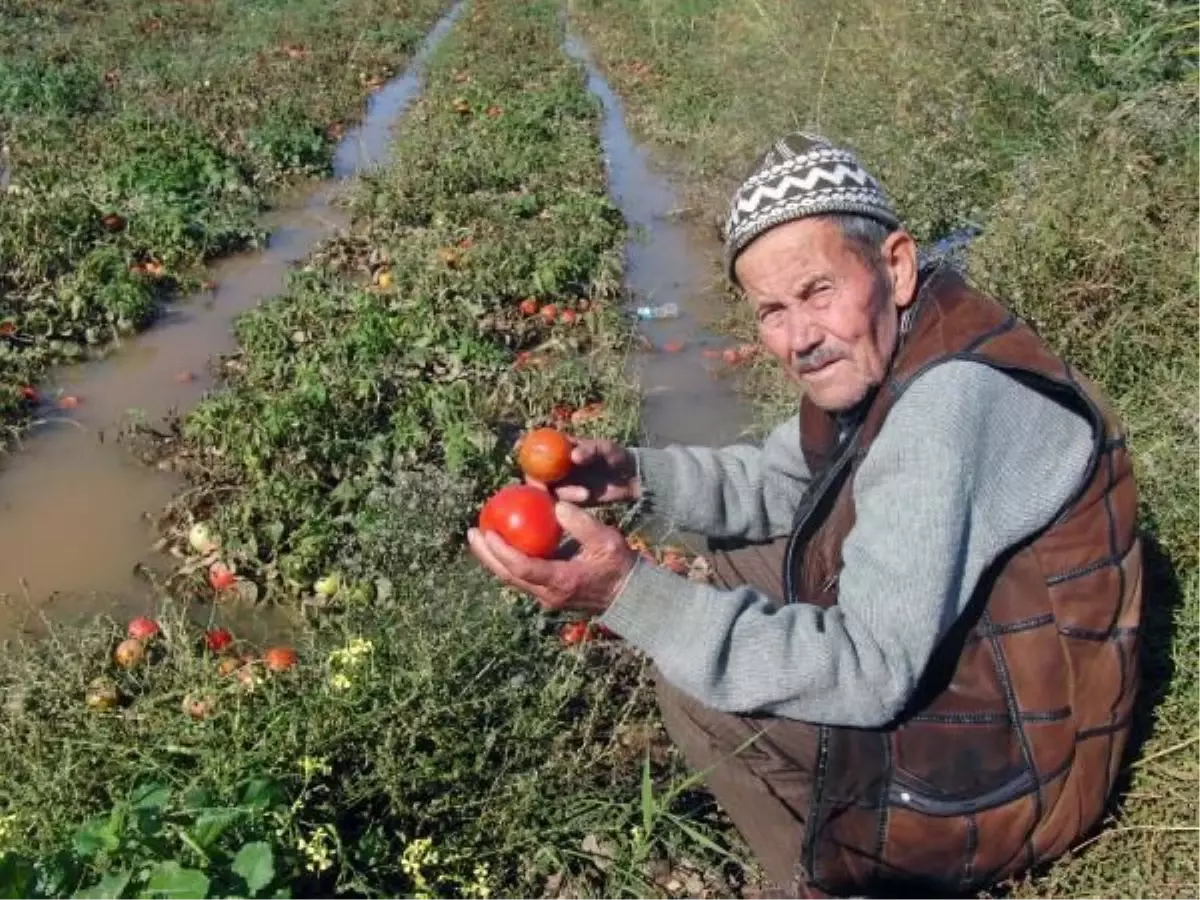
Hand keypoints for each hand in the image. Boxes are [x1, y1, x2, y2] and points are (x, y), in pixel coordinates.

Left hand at [467, 501, 635, 613]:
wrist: (629, 594)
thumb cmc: (619, 565)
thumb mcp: (605, 539)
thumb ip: (580, 522)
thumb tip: (554, 504)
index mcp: (561, 581)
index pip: (522, 568)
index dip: (501, 551)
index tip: (487, 532)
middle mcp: (548, 593)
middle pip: (508, 576)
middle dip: (487, 555)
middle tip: (472, 533)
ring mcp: (547, 596)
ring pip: (512, 578)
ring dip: (494, 559)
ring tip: (479, 536)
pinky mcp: (548, 593)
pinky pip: (522, 576)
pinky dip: (509, 560)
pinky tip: (502, 543)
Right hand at [528, 437, 639, 506]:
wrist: (630, 477)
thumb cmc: (616, 456)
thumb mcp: (606, 448)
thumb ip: (590, 449)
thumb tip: (573, 456)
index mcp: (559, 448)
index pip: (534, 451)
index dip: (527, 458)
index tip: (533, 467)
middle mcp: (555, 466)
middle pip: (534, 476)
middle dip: (539, 485)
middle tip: (549, 490)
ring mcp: (562, 483)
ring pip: (548, 493)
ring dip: (563, 494)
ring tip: (585, 494)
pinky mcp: (570, 500)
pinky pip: (560, 505)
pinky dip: (567, 506)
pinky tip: (583, 501)